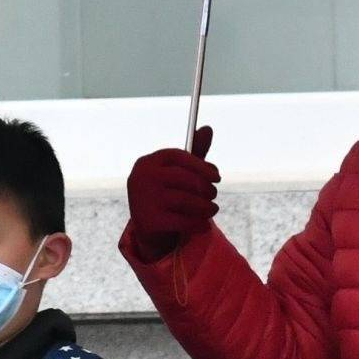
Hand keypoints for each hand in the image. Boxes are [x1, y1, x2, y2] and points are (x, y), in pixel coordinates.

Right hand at [126, 126, 220, 261]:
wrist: (148, 230)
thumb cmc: (166, 195)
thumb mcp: (178, 174)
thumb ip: (194, 155)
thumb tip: (208, 128)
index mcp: (147, 162)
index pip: (177, 156)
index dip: (201, 165)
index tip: (217, 176)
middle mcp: (142, 178)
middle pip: (184, 178)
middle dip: (205, 187)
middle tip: (214, 194)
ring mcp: (143, 199)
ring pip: (187, 200)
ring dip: (206, 206)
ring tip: (213, 209)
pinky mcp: (149, 221)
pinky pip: (183, 220)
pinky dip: (197, 222)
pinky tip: (203, 223)